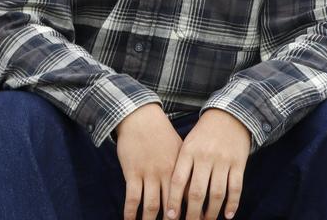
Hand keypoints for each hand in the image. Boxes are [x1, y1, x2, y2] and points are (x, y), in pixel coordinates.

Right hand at [114, 104, 181, 219]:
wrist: (141, 117)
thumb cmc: (162, 134)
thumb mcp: (180, 150)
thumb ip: (187, 170)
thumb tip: (195, 189)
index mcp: (181, 169)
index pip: (189, 197)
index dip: (192, 213)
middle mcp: (167, 174)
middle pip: (172, 206)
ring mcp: (149, 174)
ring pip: (151, 206)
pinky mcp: (132, 172)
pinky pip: (132, 197)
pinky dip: (131, 212)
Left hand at [166, 109, 249, 219]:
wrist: (229, 116)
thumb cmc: (202, 135)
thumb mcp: (187, 145)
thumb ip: (181, 166)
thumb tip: (173, 196)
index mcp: (188, 152)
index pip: (179, 181)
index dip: (174, 201)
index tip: (171, 216)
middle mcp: (205, 157)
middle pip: (198, 192)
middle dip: (193, 213)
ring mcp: (223, 161)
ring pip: (217, 193)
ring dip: (212, 211)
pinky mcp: (239, 164)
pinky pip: (235, 188)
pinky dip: (232, 204)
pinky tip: (227, 215)